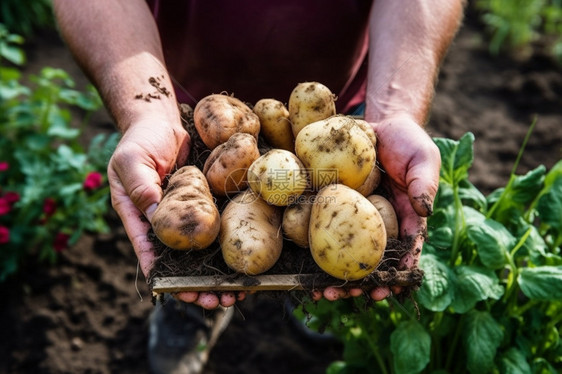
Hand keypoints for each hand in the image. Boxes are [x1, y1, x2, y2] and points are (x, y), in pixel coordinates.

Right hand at [107, 118, 241, 308]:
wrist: (162, 119)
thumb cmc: (141, 138)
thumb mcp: (132, 160)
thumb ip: (140, 186)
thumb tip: (154, 216)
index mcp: (139, 217)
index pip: (150, 254)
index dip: (166, 277)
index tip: (183, 294)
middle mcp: (164, 221)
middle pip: (181, 261)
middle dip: (198, 284)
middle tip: (219, 301)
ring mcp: (188, 213)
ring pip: (203, 250)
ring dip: (218, 272)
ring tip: (238, 292)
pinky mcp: (207, 201)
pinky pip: (219, 225)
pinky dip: (230, 243)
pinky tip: (246, 257)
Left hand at [313, 114, 439, 301]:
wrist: (377, 123)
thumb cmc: (406, 141)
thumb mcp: (423, 158)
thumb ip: (425, 183)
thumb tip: (423, 210)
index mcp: (404, 218)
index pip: (404, 251)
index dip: (396, 273)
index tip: (387, 289)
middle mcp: (378, 223)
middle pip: (371, 260)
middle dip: (360, 282)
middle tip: (347, 294)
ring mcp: (353, 216)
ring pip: (345, 252)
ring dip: (334, 275)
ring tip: (321, 293)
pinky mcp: (331, 205)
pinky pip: (322, 227)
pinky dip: (314, 248)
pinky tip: (301, 266)